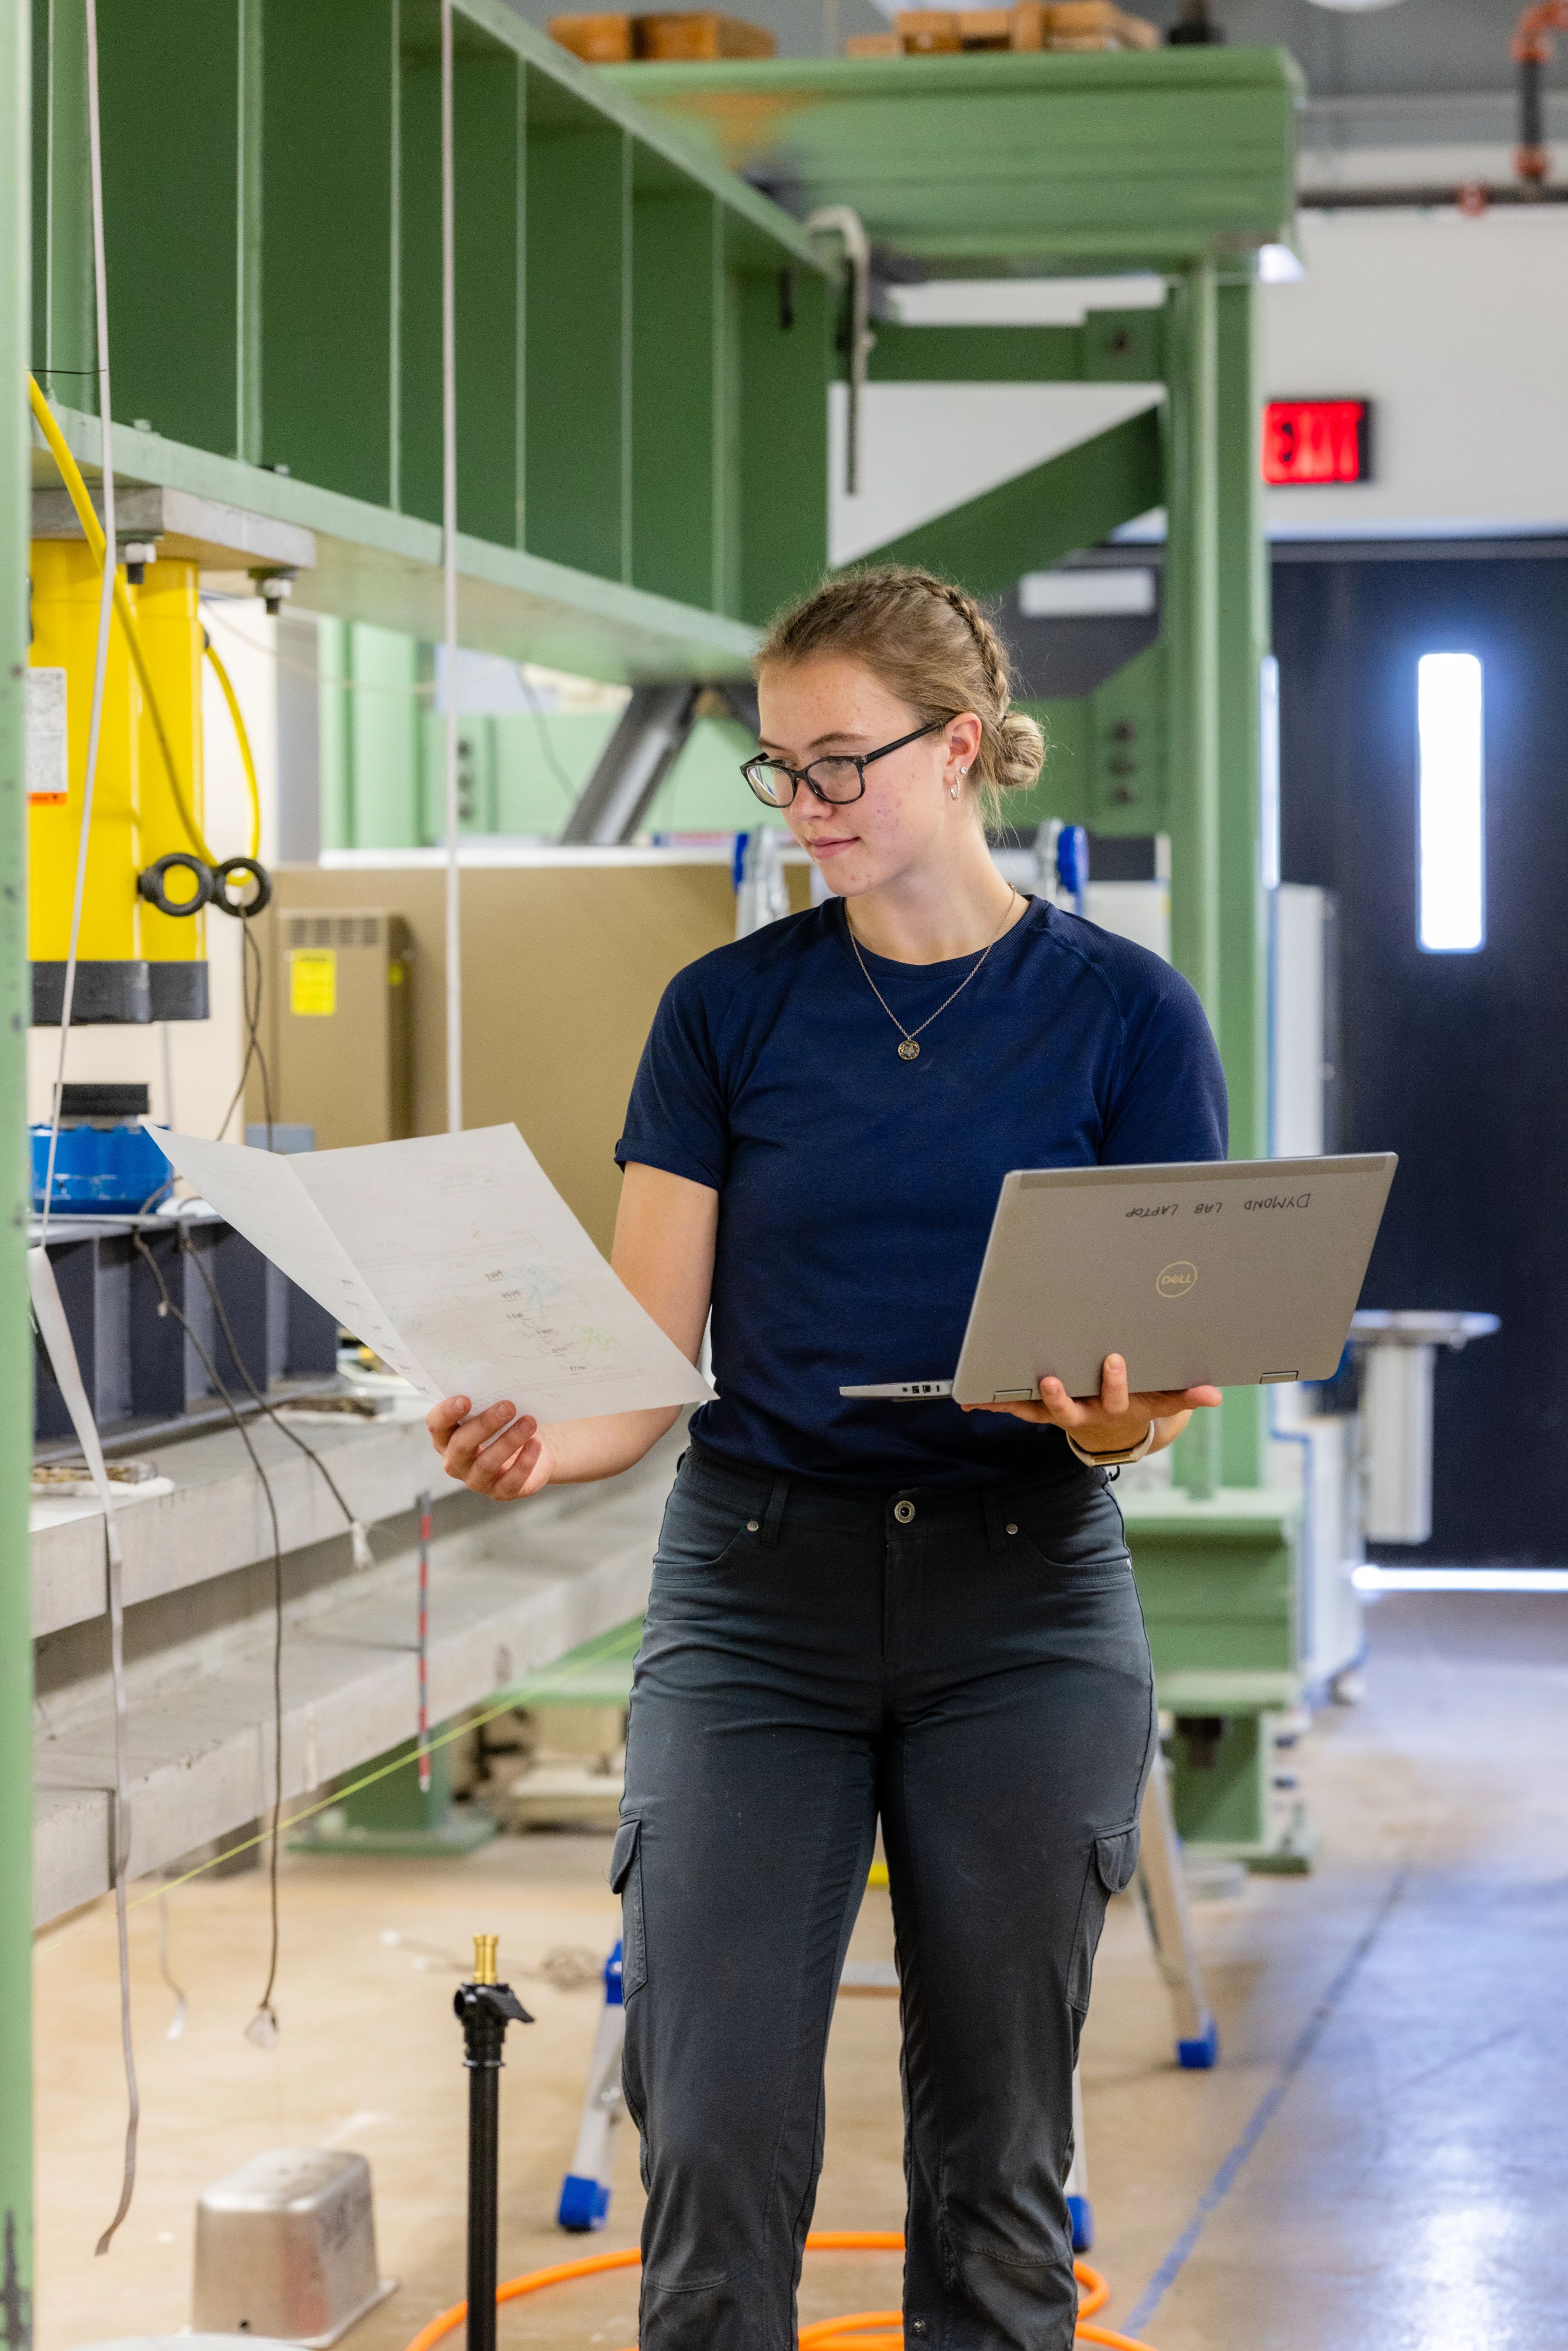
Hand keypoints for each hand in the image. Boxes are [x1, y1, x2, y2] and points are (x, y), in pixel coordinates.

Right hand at [426, 1396, 555, 1499]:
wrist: (533, 1446)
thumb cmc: (505, 1423)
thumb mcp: (493, 1410)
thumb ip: (485, 1399)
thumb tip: (495, 1378)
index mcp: (446, 1437)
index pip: (436, 1426)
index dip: (447, 1413)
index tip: (466, 1399)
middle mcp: (456, 1461)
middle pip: (461, 1445)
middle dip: (485, 1424)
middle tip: (508, 1406)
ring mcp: (477, 1480)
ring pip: (486, 1464)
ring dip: (509, 1441)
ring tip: (528, 1422)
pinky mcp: (501, 1492)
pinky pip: (510, 1481)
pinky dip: (525, 1462)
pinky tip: (536, 1445)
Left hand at [964, 1353, 1220, 1452]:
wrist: (1114, 1432)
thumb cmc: (1140, 1404)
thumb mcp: (1163, 1401)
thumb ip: (1186, 1395)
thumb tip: (1216, 1395)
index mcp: (1116, 1408)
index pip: (1118, 1398)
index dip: (1115, 1383)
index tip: (1113, 1359)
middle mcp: (1085, 1414)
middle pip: (1070, 1409)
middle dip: (1060, 1394)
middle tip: (1050, 1377)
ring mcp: (1060, 1414)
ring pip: (1037, 1410)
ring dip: (1017, 1401)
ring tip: (995, 1393)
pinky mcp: (1040, 1410)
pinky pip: (1015, 1407)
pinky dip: (993, 1402)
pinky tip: (970, 1398)